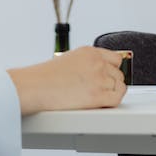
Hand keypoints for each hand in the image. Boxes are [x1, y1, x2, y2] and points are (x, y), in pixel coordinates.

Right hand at [6, 46, 126, 114]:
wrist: (35, 87)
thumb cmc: (45, 77)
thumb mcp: (69, 60)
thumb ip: (86, 63)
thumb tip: (95, 73)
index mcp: (90, 52)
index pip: (116, 59)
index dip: (112, 70)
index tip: (110, 76)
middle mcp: (97, 63)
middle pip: (119, 74)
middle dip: (111, 82)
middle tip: (100, 90)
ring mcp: (99, 78)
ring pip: (120, 86)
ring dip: (112, 92)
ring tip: (98, 97)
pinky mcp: (98, 95)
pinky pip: (118, 98)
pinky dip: (113, 101)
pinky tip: (104, 103)